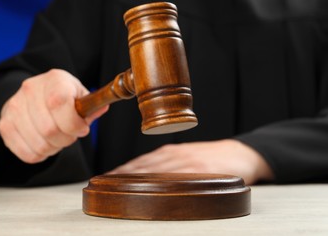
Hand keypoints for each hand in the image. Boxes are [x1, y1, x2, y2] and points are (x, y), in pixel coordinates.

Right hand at [0, 69, 107, 163]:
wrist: (35, 94)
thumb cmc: (63, 97)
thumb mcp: (80, 95)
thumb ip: (91, 106)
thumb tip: (101, 108)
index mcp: (54, 79)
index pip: (59, 104)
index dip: (74, 124)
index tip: (82, 129)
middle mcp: (30, 89)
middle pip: (49, 129)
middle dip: (66, 139)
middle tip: (69, 135)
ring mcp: (14, 106)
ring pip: (39, 144)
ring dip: (54, 148)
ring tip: (57, 138)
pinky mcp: (5, 124)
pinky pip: (26, 153)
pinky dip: (40, 155)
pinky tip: (44, 143)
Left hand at [108, 139, 273, 184]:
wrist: (239, 153)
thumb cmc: (210, 158)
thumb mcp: (185, 157)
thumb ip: (166, 164)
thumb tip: (143, 176)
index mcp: (169, 153)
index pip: (139, 162)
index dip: (121, 171)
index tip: (104, 179)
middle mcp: (174, 155)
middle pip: (143, 167)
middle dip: (122, 176)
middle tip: (103, 185)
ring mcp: (187, 162)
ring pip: (156, 171)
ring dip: (135, 179)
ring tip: (117, 188)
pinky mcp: (201, 170)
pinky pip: (177, 177)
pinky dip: (160, 183)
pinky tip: (149, 189)